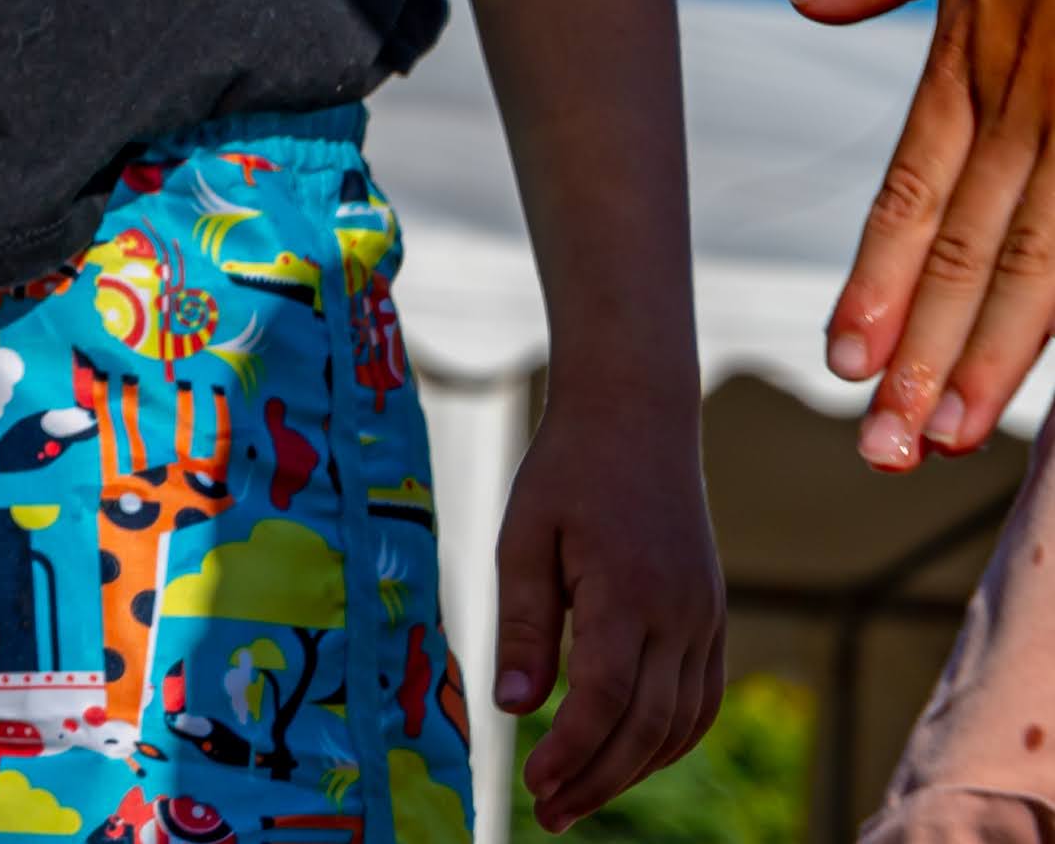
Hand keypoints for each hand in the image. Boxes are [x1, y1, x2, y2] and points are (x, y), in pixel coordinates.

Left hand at [489, 383, 723, 829]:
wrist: (636, 417)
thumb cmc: (566, 469)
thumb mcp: (523, 536)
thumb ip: (523, 623)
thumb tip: (511, 706)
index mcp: (628, 592)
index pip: (605, 698)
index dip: (571, 752)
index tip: (531, 784)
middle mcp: (680, 614)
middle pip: (647, 725)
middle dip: (597, 778)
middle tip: (548, 815)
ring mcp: (704, 618)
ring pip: (680, 722)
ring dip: (632, 768)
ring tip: (577, 796)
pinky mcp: (710, 616)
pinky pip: (699, 698)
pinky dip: (667, 738)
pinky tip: (626, 754)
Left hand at [799, 0, 1054, 464]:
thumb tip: (806, 1)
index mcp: (975, 55)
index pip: (911, 194)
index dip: (874, 282)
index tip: (842, 361)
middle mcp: (1032, 96)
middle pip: (968, 250)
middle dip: (925, 354)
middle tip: (883, 449)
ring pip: (1043, 256)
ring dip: (996, 352)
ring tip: (952, 435)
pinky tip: (1054, 363)